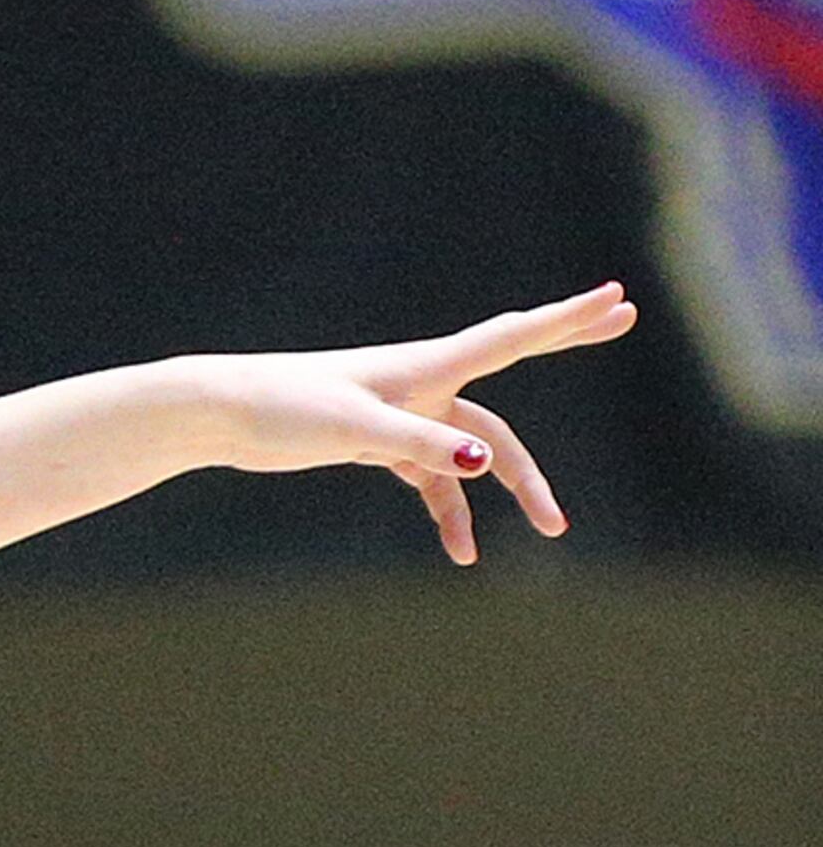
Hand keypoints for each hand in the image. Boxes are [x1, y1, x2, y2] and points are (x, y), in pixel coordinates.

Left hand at [183, 280, 636, 563]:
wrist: (222, 414)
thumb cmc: (283, 407)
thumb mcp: (355, 428)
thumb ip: (421, 444)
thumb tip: (481, 461)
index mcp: (425, 367)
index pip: (513, 337)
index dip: (567, 318)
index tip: (617, 294)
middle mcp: (424, 382)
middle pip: (513, 370)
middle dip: (567, 344)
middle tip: (625, 319)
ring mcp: (404, 413)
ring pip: (476, 447)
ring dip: (511, 486)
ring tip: (552, 530)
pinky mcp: (379, 442)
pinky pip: (432, 478)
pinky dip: (449, 511)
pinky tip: (461, 552)